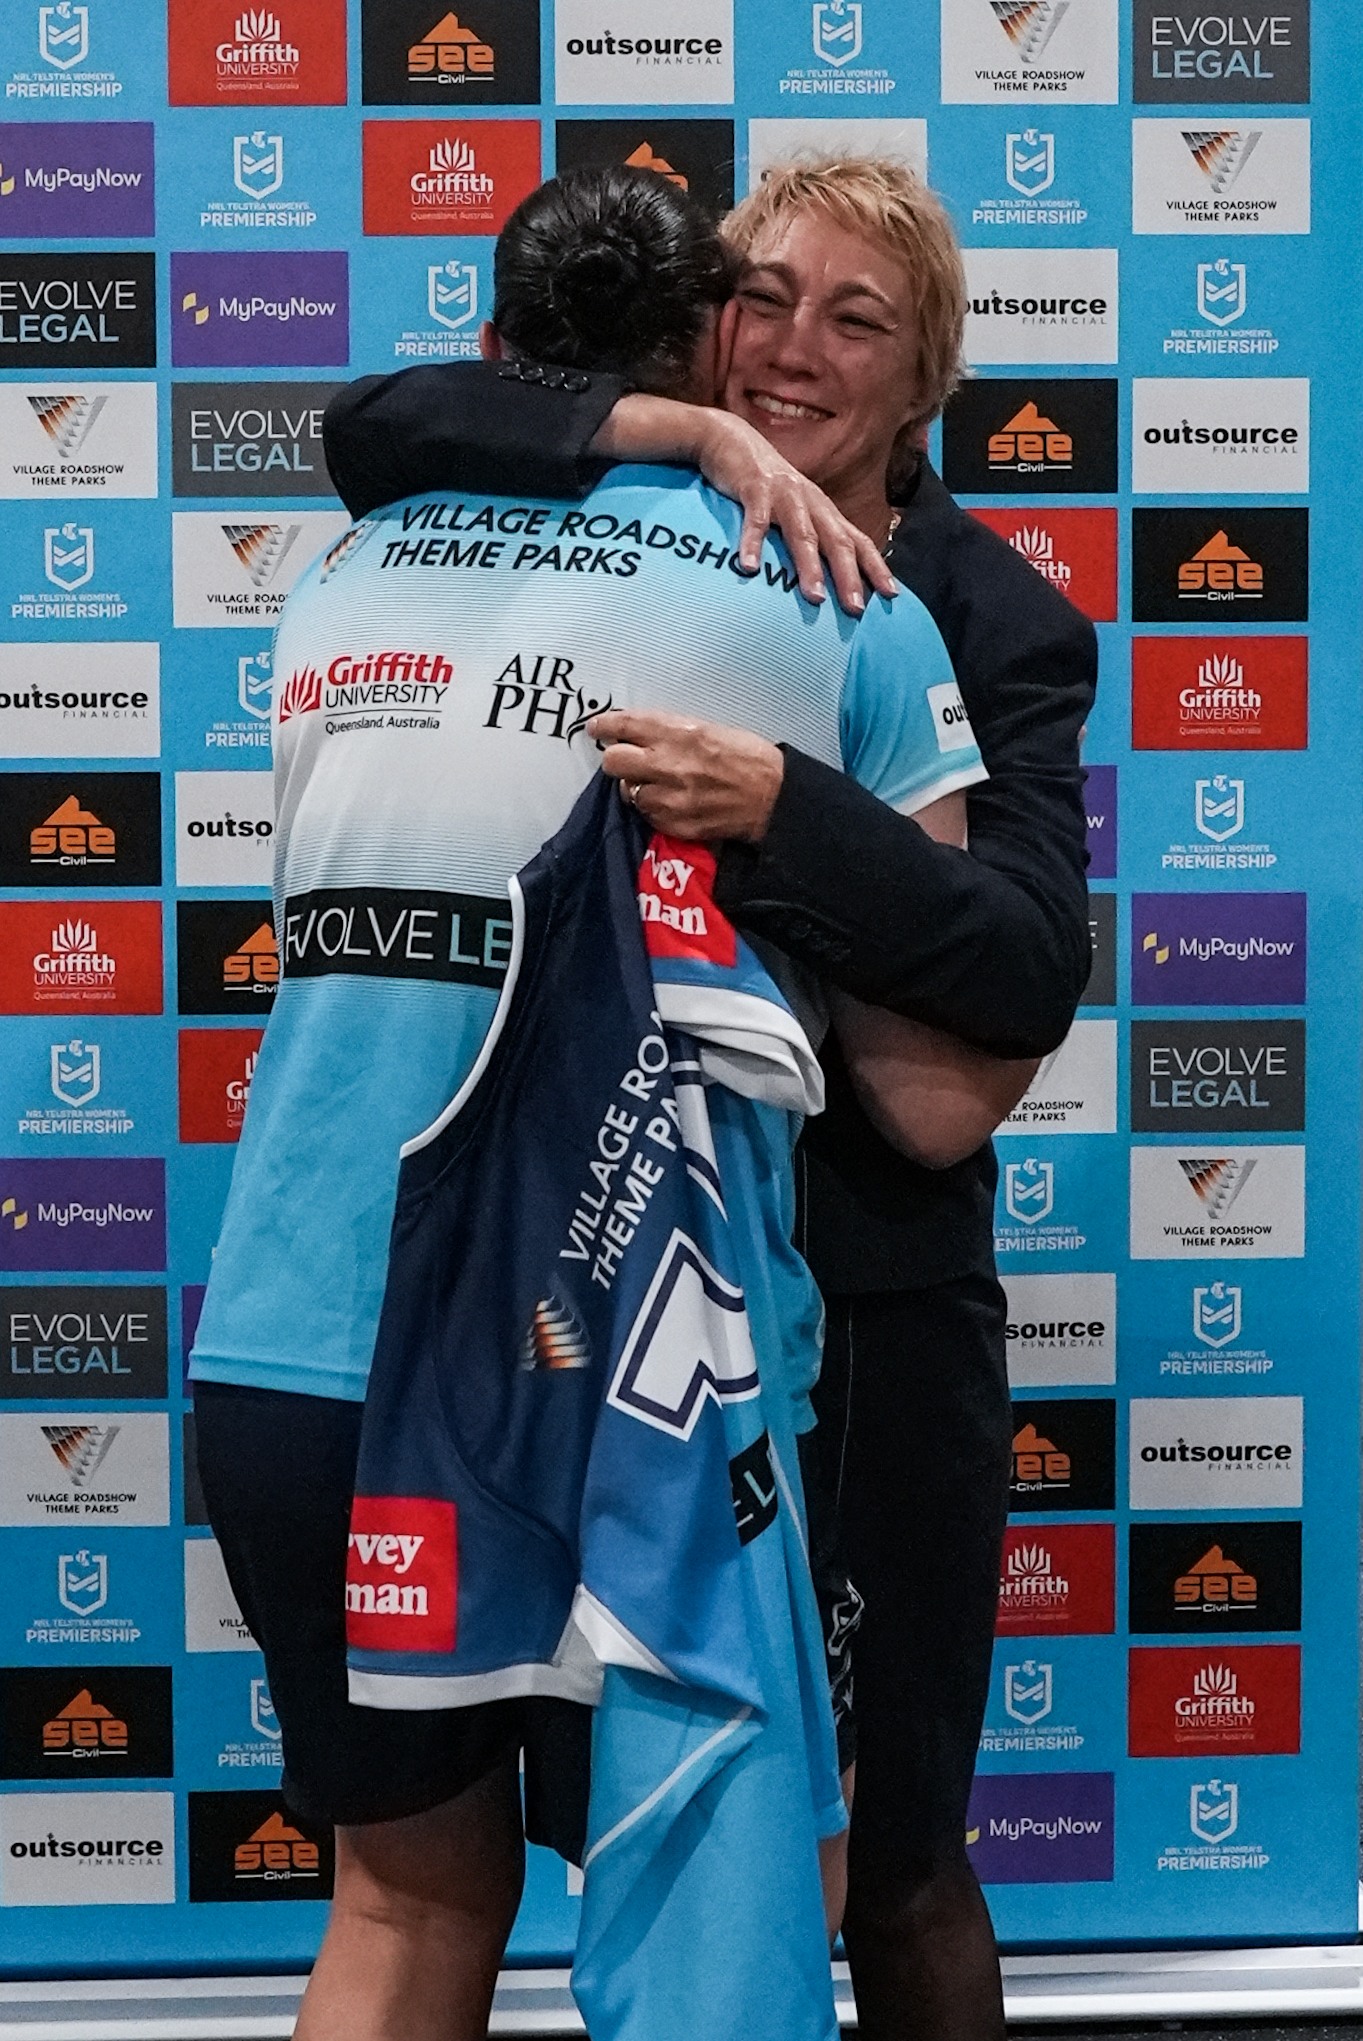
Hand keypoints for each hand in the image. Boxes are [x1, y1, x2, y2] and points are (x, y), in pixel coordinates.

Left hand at [588, 707, 784, 842]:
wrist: (772, 797)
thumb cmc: (746, 757)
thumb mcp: (709, 730)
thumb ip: (671, 733)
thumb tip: (640, 736)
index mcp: (678, 733)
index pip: (625, 726)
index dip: (604, 726)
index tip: (596, 728)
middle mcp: (668, 764)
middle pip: (613, 762)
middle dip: (616, 760)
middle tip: (627, 760)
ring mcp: (669, 798)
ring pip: (628, 792)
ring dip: (637, 787)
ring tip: (657, 784)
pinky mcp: (674, 823)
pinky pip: (648, 814)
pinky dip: (654, 808)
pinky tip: (671, 802)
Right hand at [693, 409, 896, 613]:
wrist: (730, 438)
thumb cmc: (764, 484)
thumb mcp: (793, 509)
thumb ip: (807, 537)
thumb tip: (820, 579)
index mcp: (823, 511)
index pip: (857, 541)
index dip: (876, 567)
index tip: (892, 595)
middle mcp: (810, 502)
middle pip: (836, 541)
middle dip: (849, 576)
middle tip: (857, 608)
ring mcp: (784, 494)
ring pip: (803, 533)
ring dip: (810, 565)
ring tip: (816, 597)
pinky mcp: (755, 487)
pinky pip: (757, 519)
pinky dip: (754, 543)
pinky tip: (750, 567)